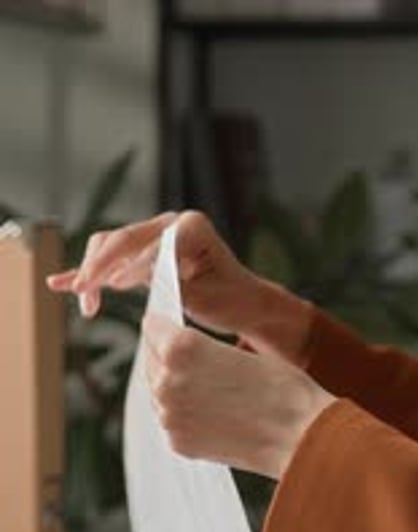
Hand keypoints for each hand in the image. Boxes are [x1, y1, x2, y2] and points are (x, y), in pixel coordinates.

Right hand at [48, 210, 262, 328]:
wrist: (242, 303)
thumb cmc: (230, 299)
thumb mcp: (204, 297)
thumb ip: (169, 283)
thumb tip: (131, 274)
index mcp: (192, 227)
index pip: (151, 245)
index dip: (132, 266)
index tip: (116, 286)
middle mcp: (170, 224)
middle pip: (121, 239)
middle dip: (99, 266)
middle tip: (84, 292)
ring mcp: (154, 237)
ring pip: (110, 247)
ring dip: (93, 274)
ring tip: (88, 306)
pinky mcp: (144, 254)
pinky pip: (111, 260)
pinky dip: (89, 273)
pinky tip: (60, 283)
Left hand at [143, 314, 334, 478]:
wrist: (300, 436)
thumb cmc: (282, 389)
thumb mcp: (238, 349)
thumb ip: (198, 347)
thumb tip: (175, 347)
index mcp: (180, 349)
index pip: (152, 327)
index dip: (166, 326)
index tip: (174, 330)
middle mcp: (166, 382)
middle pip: (151, 360)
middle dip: (169, 359)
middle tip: (201, 365)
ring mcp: (170, 416)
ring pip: (159, 392)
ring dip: (176, 388)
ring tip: (214, 391)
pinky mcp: (178, 442)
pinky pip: (173, 420)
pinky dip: (187, 416)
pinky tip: (216, 414)